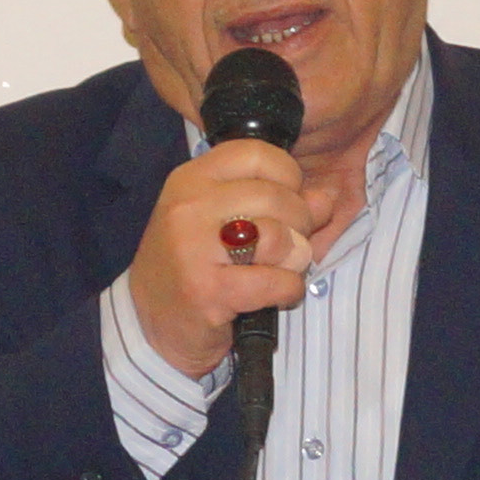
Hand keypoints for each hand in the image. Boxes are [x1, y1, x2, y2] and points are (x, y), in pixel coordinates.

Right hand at [123, 138, 321, 378]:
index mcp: (191, 179)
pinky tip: (274, 296)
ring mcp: (194, 249)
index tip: (286, 201)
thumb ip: (275, 202)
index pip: (257, 154)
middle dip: (300, 223)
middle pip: (276, 196)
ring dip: (295, 259)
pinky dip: (287, 291)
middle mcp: (188, 207)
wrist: (153, 325)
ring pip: (278, 237)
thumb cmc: (194, 266)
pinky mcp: (207, 291)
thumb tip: (326, 198)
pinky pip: (276, 281)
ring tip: (281, 269)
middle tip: (292, 245)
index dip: (288, 177)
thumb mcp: (225, 221)